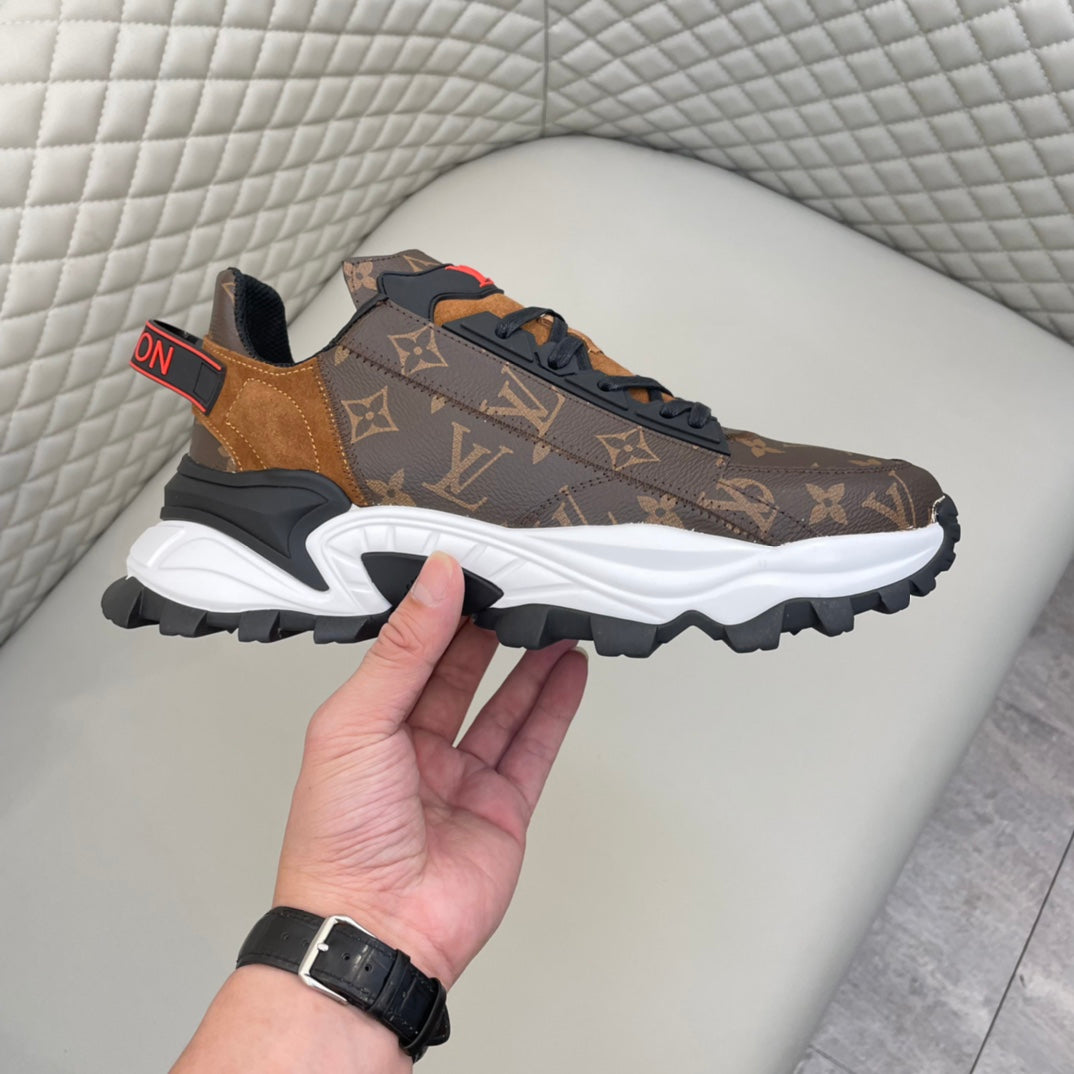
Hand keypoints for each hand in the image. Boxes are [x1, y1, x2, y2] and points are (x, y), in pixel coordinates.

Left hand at [273, 551, 588, 988]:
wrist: (376, 932)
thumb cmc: (338, 843)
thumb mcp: (358, 722)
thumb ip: (404, 649)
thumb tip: (434, 583)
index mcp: (368, 727)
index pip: (411, 652)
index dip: (439, 611)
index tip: (467, 570)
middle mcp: (414, 751)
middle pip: (461, 674)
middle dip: (488, 630)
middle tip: (515, 587)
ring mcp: (461, 780)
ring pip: (505, 706)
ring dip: (531, 662)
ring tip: (554, 618)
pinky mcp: (502, 808)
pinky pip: (534, 746)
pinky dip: (555, 706)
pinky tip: (568, 672)